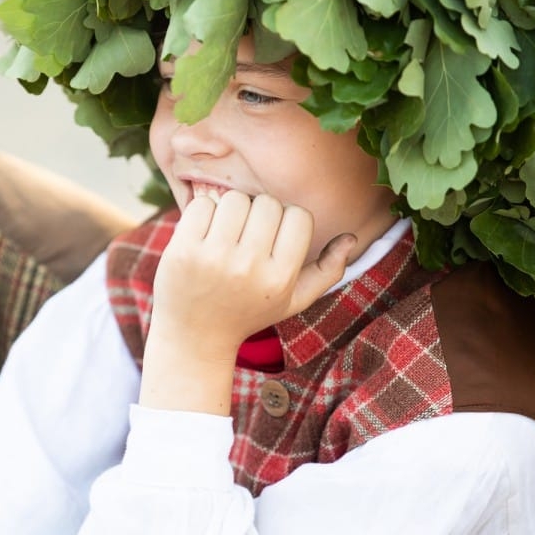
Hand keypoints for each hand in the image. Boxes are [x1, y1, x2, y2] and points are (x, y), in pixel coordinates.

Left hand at [141, 192, 352, 414]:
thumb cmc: (248, 312)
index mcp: (279, 278)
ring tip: (227, 232)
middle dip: (259, 212)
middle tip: (248, 234)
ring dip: (231, 209)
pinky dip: (204, 212)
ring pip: (235, 198)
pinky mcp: (182, 251)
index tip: (274, 236)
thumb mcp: (293, 300)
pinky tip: (204, 233)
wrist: (194, 336)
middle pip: (267, 203)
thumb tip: (352, 237)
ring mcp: (212, 258)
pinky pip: (202, 205)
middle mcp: (248, 267)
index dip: (288, 220)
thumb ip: (328, 271)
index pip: (298, 216)